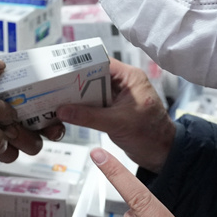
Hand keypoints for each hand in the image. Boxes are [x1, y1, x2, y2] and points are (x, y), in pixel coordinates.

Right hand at [56, 58, 173, 171]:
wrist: (163, 154)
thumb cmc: (150, 135)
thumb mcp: (117, 123)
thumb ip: (88, 116)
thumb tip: (62, 110)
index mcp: (130, 77)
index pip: (101, 62)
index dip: (81, 65)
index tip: (61, 69)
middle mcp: (124, 83)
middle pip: (93, 75)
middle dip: (74, 81)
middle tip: (53, 84)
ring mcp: (118, 97)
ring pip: (92, 90)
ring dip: (77, 95)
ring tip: (55, 96)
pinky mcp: (114, 109)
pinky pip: (94, 104)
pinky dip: (82, 107)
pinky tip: (68, 110)